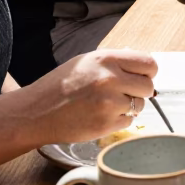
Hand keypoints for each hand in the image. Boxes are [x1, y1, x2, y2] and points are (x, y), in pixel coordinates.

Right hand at [26, 50, 156, 142]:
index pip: (148, 63)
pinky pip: (128, 122)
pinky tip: (101, 115)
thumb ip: (116, 62)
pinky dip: (119, 120)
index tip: (141, 77)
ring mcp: (108, 104)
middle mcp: (110, 79)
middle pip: (148, 87)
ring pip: (140, 106)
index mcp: (106, 59)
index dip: (148, 72)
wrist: (36, 112)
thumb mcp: (87, 62)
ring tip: (106, 104)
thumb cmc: (61, 85)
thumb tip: (143, 66)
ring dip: (129, 107)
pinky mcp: (105, 125)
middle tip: (124, 93)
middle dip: (139, 91)